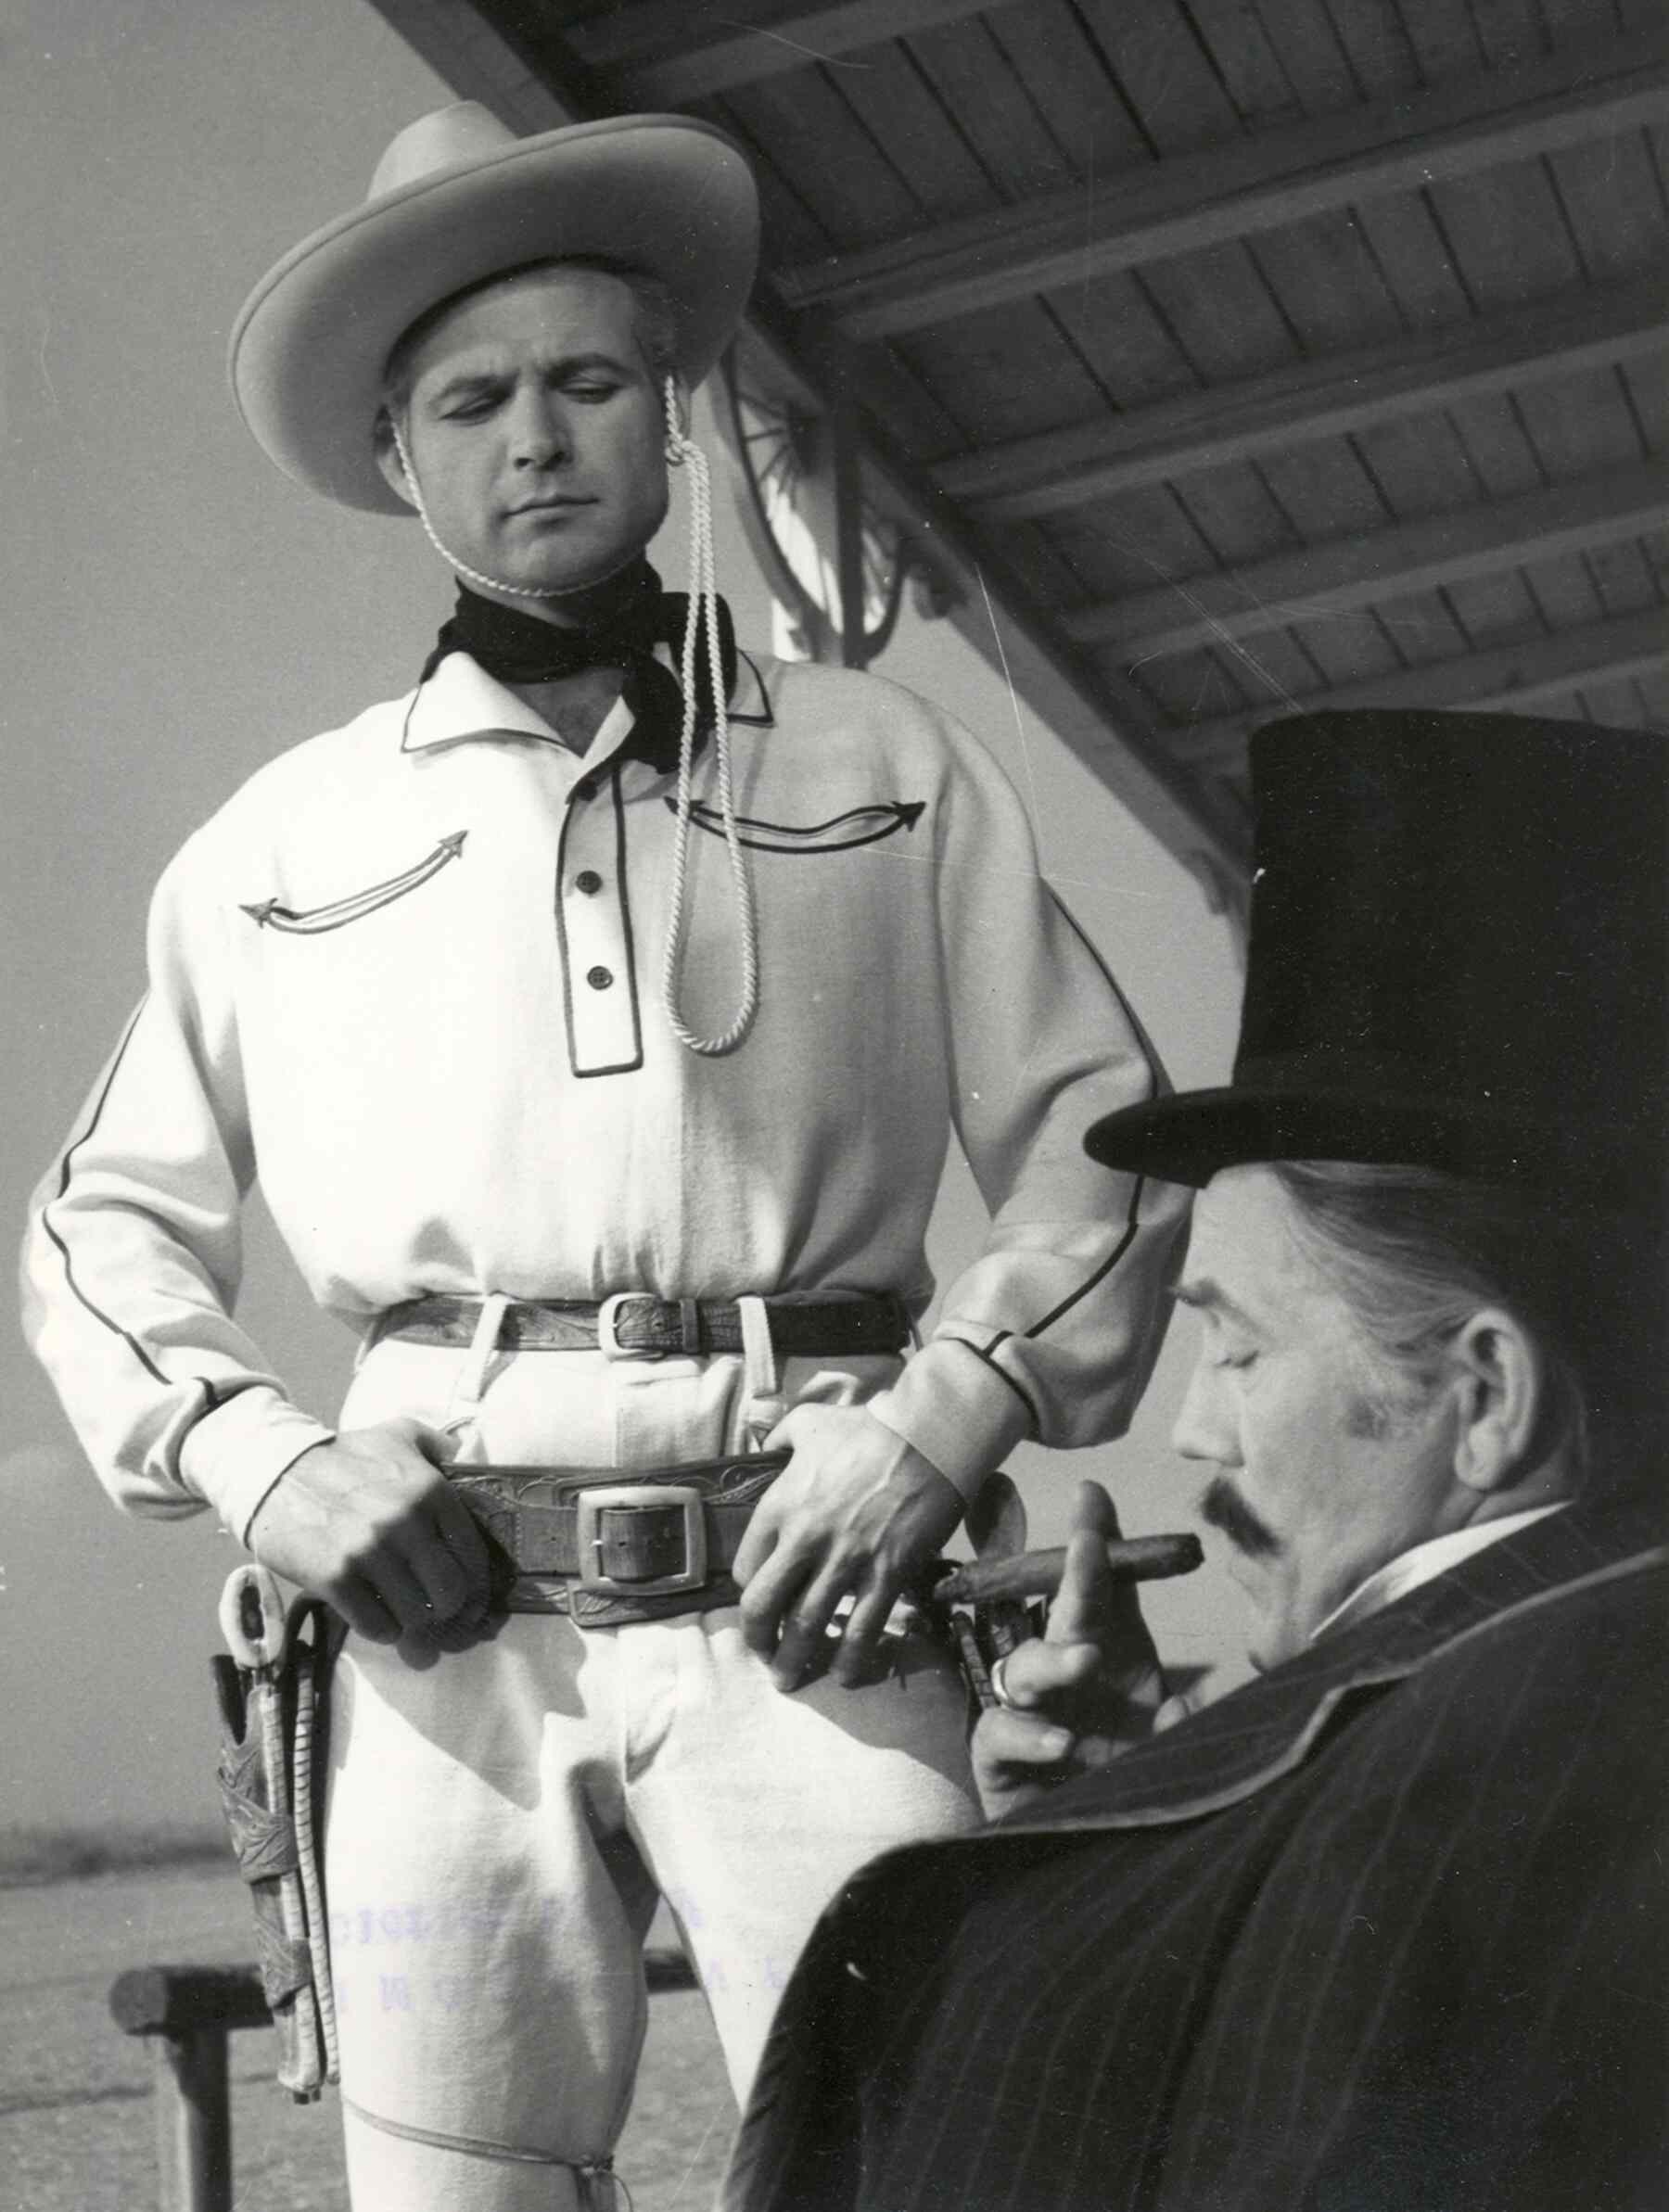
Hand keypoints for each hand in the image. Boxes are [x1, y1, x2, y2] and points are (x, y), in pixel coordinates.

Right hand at [246, 1418, 491, 1643]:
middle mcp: (406, 1522)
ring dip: (412, 1623)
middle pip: (450, 1594)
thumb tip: (471, 1459)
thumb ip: (441, 1448)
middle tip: (434, 1612)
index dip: (476, 1587)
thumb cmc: (343, 1456)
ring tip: (403, 1615)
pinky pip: (376, 1626)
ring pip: (415, 1615)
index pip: (473, 1557)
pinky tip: (376, 1617)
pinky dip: (382, 1630)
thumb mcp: (399, 1435)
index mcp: (431, 1490)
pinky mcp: (335, 1577)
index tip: (470, 1601)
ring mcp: (369, 1551)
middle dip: (447, 1612)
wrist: (274, 1471)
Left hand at [731, 1404, 963, 1690]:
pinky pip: (861, 1630)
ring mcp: (845, 1561)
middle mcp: (804, 1540)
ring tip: (791, 1679)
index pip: (745, 1567)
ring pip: (806, 1627)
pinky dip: (850, 1660)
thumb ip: (781, 1437)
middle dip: (758, 1640)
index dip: (748, 1590)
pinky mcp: (885, 1575)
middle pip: (763, 1606)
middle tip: (763, 1655)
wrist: (927, 1438)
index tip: (759, 1600)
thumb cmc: (868, 1429)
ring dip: (794, 1661)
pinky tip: (845, 1676)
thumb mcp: (811, 1423)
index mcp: (780, 1507)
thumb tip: (768, 1444)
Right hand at [972, 1481, 1164, 1819]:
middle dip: (1074, 1576)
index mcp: (1106, 1654)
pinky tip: (1062, 1742)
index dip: (1096, 1543)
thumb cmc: (1125, 1779)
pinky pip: (1001, 1734)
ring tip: (1085, 1661)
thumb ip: (1177, 1719)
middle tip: (1088, 1547)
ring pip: (1023, 1667)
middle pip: (1062, 1613)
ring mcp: (1027, 1712)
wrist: (1090, 1851)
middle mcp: (1064, 1673)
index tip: (1092, 1495)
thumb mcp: (1163, 1741)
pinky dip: (1029, 1735)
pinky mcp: (1000, 1758)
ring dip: (1053, 1659)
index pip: (1103, 1591)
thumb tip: (1183, 1703)